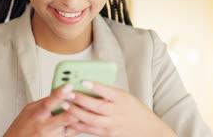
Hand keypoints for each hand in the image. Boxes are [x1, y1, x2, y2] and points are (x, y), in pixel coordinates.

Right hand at [4, 84, 81, 136]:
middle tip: (88, 99)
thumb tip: (59, 93)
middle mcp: (45, 126)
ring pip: (72, 127)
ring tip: (90, 109)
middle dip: (78, 108)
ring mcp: (52, 136)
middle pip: (66, 117)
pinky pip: (71, 134)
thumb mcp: (29, 110)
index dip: (60, 94)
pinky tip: (84, 121)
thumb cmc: (22, 127)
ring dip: (81, 118)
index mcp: (37, 115)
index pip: (49, 102)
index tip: (69, 85)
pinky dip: (78, 127)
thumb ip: (44, 102)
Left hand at [62, 81, 176, 136]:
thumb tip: (89, 85)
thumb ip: (109, 92)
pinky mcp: (107, 135)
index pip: (108, 92)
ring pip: (90, 120)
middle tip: (67, 93)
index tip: (83, 81)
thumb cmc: (135, 111)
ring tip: (65, 106)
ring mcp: (111, 125)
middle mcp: (117, 113)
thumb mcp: (126, 96)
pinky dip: (78, 125)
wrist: (147, 130)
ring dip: (76, 113)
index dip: (95, 86)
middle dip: (80, 100)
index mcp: (123, 99)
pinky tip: (69, 121)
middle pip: (96, 106)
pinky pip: (90, 130)